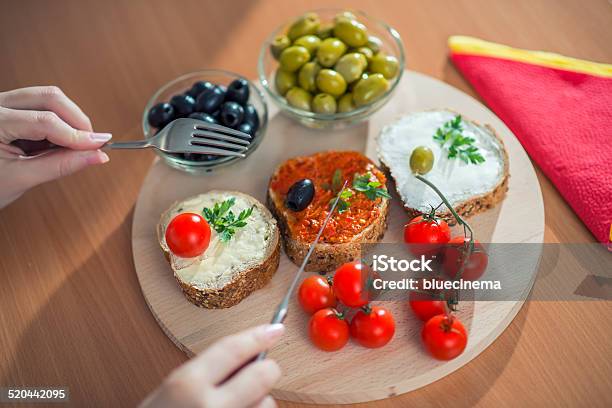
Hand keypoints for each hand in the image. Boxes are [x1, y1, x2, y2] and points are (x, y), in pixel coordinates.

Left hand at [0, 86, 110, 207]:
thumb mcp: (21, 178)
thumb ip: (61, 165)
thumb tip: (97, 156)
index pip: (45, 121)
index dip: (77, 135)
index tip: (101, 146)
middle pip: (49, 97)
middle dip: (76, 120)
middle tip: (92, 144)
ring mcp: (2, 103)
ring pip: (47, 97)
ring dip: (68, 120)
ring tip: (71, 147)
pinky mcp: (8, 107)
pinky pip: (41, 105)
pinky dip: (57, 123)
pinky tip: (55, 144)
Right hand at [140, 324, 283, 407]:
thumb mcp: (172, 390)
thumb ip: (206, 371)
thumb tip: (249, 352)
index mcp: (186, 385)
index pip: (234, 349)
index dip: (258, 336)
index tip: (274, 329)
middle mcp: (210, 407)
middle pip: (263, 374)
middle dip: (267, 368)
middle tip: (263, 367)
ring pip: (267, 403)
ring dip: (260, 401)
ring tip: (237, 404)